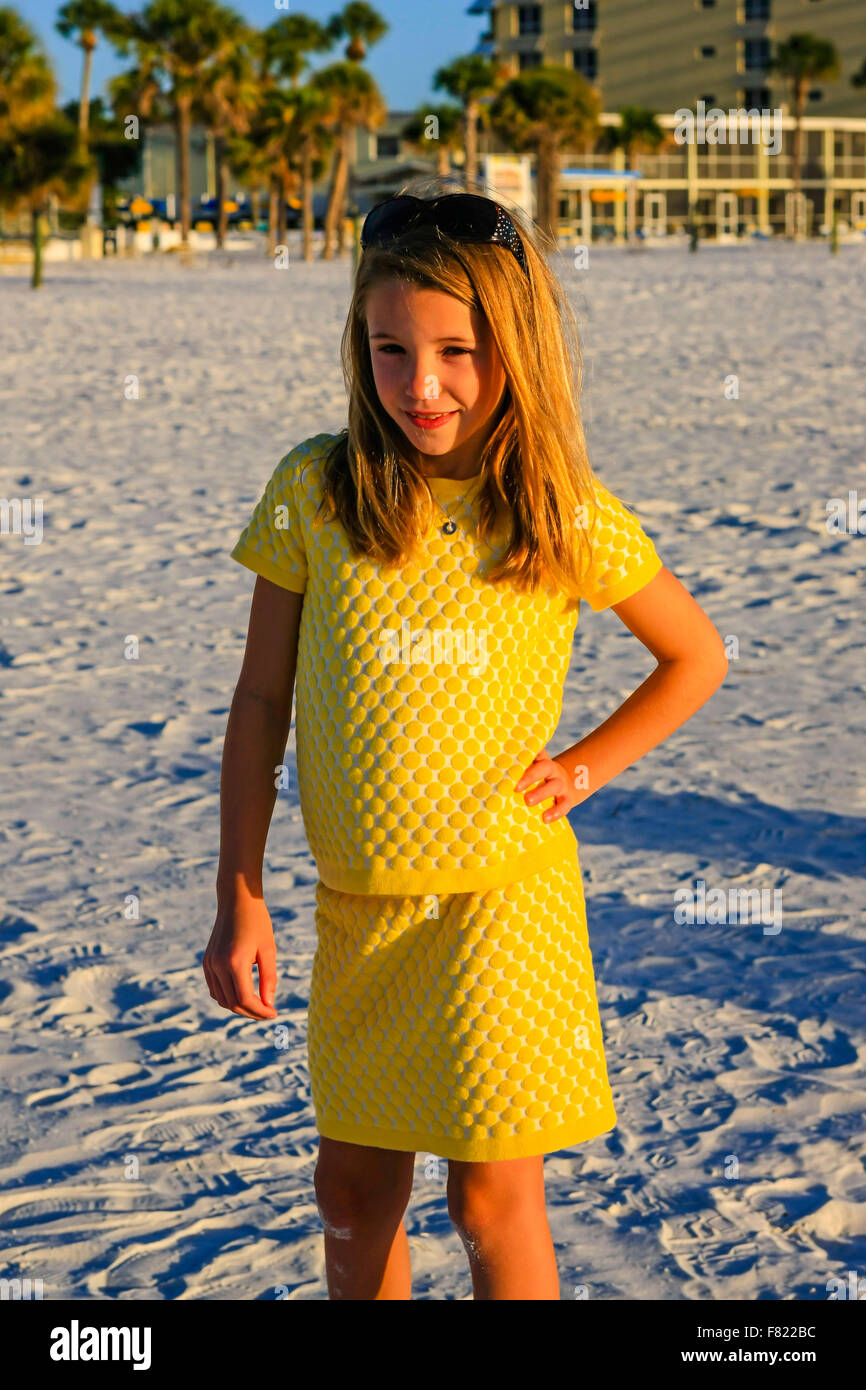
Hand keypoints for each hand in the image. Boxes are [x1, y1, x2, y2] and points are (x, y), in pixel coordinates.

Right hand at [203, 894, 277, 1019]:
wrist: (236, 901)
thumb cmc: (257, 923)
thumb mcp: (269, 950)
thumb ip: (269, 978)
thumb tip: (269, 1004)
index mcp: (235, 962)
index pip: (246, 999)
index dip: (260, 1011)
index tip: (274, 1013)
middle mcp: (218, 965)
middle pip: (232, 1003)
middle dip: (251, 1012)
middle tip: (268, 1012)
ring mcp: (209, 964)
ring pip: (221, 999)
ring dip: (239, 1007)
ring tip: (258, 1005)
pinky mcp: (206, 962)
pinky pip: (215, 989)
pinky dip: (228, 997)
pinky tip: (243, 994)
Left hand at [515, 745, 581, 823]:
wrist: (567, 784)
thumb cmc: (535, 778)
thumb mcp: (528, 770)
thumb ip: (512, 770)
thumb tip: (482, 773)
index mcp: (539, 760)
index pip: (535, 752)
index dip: (527, 753)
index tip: (514, 757)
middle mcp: (551, 770)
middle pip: (545, 767)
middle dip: (531, 776)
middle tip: (516, 786)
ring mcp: (560, 784)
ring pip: (554, 785)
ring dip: (541, 793)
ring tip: (527, 801)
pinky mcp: (567, 799)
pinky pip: (564, 804)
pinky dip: (556, 812)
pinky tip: (545, 818)